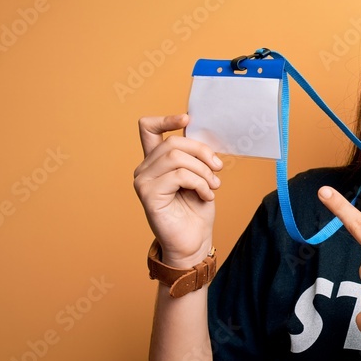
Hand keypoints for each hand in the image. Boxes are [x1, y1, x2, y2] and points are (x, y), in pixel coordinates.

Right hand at [133, 114, 221, 265]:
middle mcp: (145, 169)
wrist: (193, 242)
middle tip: (218, 169)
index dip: (166, 119)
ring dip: (203, 171)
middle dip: (202, 152)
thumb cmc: (196, 211)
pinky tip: (206, 196)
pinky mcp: (148, 194)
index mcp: (156, 162)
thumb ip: (194, 156)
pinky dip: (199, 183)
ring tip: (213, 186)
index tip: (187, 118)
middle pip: (174, 142)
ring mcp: (143, 181)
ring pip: (177, 157)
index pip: (148, 128)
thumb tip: (202, 133)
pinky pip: (179, 175)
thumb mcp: (199, 176)